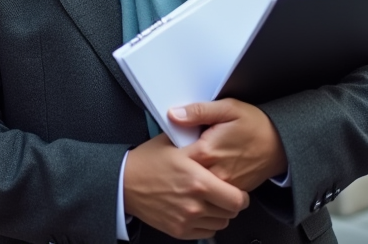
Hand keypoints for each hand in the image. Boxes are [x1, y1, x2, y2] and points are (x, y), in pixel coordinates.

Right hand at [123, 132, 250, 239]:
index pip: (237, 199)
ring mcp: (186, 219)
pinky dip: (206, 223)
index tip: (239, 191)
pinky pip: (206, 232)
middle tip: (225, 194)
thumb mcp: (176, 145)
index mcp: (198, 181)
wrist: (124, 183)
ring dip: (219, 213)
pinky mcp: (179, 230)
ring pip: (220, 223)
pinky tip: (199, 210)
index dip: (242, 195)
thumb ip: (201, 144)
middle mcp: (194, 204)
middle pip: (231, 213)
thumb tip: (219, 135)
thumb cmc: (148, 162)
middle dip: (231, 203)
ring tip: (210, 201)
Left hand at [170, 99, 287, 191]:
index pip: (175, 158)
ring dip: (191, 177)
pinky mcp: (232, 192)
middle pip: (184, 174)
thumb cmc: (256, 125)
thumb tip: (174, 114)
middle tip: (177, 157)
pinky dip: (206, 184)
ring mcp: (223, 186)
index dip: (169, 151)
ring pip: (197, 187)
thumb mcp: (228, 108)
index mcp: (207, 151)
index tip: (168, 146)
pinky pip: (212, 193)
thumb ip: (199, 111)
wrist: (281, 144)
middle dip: (178, 166)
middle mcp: (214, 173)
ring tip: (190, 166)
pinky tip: (206, 172)